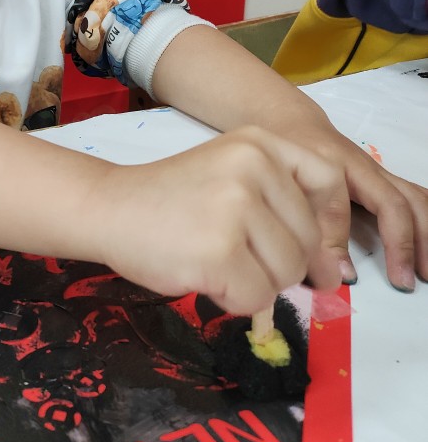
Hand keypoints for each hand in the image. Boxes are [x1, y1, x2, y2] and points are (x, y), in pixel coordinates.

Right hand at [90, 126, 341, 314]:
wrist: (107, 206)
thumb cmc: (171, 198)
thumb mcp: (232, 174)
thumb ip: (282, 204)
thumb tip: (334, 273)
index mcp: (260, 142)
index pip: (329, 181)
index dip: (328, 223)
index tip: (311, 248)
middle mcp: (253, 166)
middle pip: (309, 239)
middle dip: (280, 263)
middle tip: (237, 256)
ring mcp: (236, 207)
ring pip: (287, 272)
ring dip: (257, 282)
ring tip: (216, 261)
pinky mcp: (220, 251)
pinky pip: (257, 298)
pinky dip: (233, 299)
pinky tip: (203, 275)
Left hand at [284, 122, 427, 291]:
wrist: (298, 125)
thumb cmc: (288, 155)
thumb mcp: (282, 184)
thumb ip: (300, 220)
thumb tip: (322, 269)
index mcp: (330, 166)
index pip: (339, 208)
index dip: (341, 245)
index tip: (348, 278)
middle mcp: (363, 167)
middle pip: (395, 201)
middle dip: (405, 243)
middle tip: (406, 282)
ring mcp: (380, 172)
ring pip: (415, 199)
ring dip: (426, 235)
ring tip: (427, 272)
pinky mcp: (388, 180)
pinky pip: (417, 197)